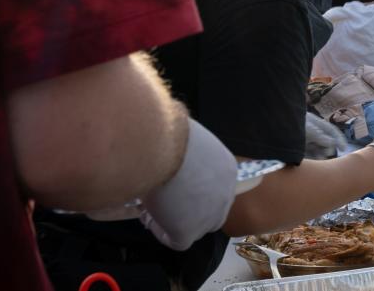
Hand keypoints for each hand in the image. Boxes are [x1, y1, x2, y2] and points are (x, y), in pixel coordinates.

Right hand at [139, 119, 237, 249]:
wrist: (162, 145)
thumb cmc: (171, 133)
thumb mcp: (187, 140)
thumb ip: (188, 151)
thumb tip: (173, 147)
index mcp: (227, 169)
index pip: (216, 188)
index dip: (196, 191)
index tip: (175, 185)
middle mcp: (225, 193)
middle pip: (211, 211)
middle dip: (190, 209)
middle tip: (166, 201)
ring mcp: (209, 215)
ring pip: (195, 228)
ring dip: (174, 219)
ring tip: (151, 204)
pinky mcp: (188, 231)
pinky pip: (177, 241)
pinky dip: (160, 230)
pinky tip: (147, 215)